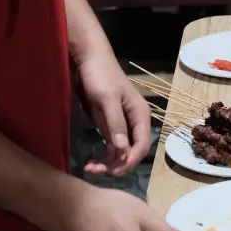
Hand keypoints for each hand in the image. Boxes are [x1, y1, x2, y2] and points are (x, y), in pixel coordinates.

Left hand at [76, 50, 150, 175]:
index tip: (112, 170)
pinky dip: (104, 156)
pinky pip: (111, 146)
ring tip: (90, 168)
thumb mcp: (107, 99)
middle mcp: (134, 122)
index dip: (130, 160)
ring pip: (121, 152)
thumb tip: (123, 150)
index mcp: (140, 114)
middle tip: (96, 171)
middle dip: (117, 164)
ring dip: (109, 163)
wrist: (87, 58)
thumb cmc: (100, 75)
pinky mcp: (109, 124)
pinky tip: (92, 161)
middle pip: (132, 151)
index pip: (142, 145)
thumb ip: (116, 124)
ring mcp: (122, 124)